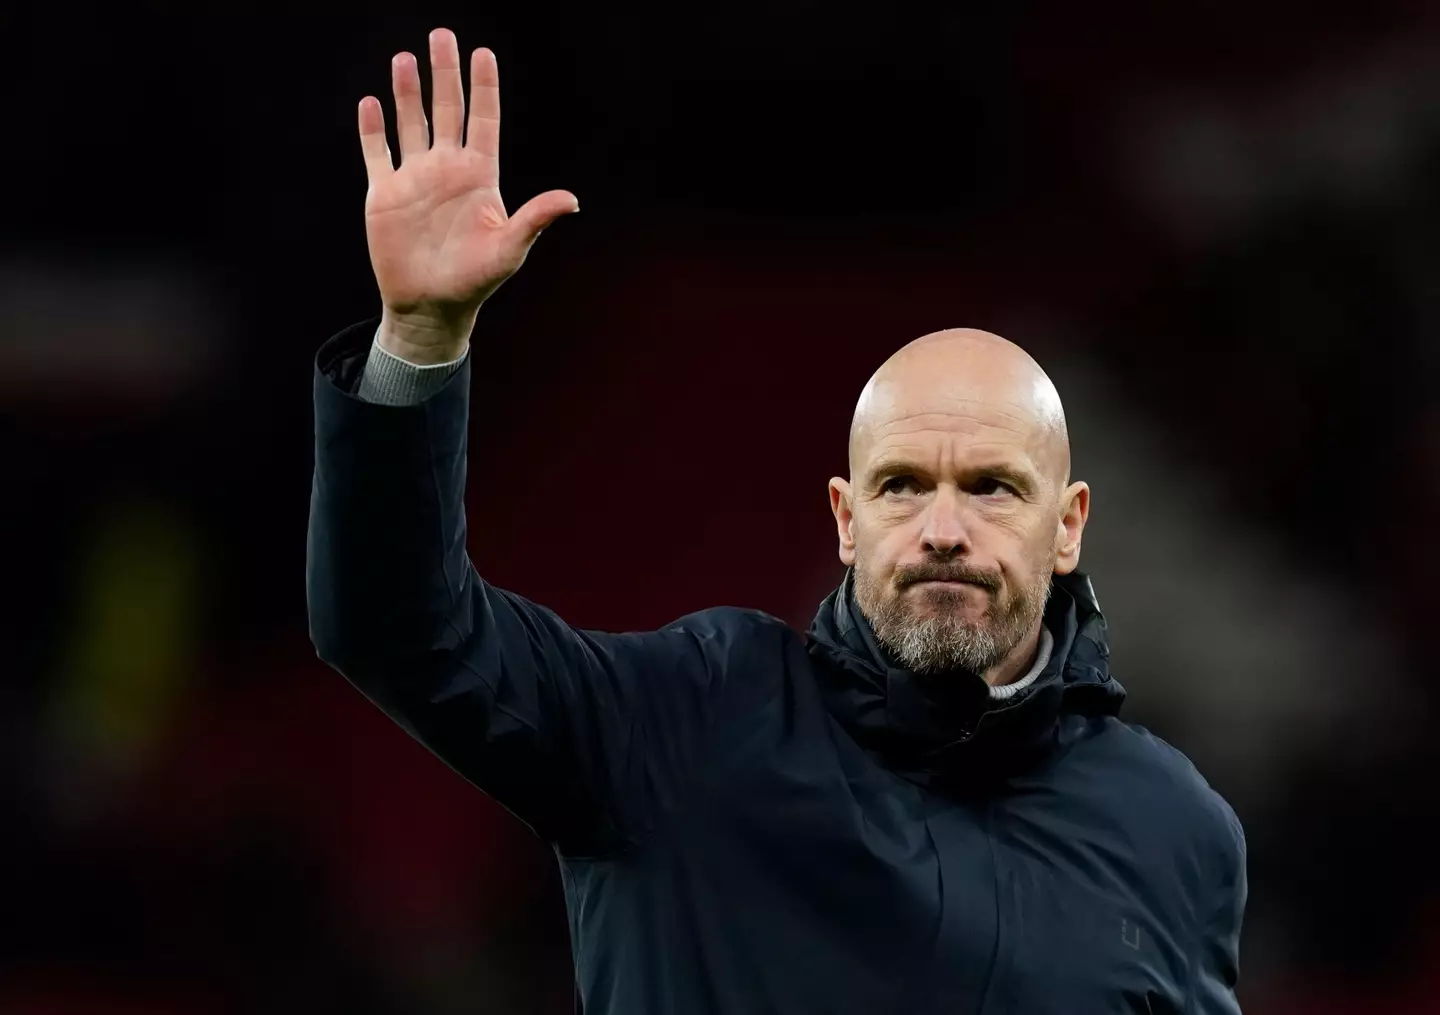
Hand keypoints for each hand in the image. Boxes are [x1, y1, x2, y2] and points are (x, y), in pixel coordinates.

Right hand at [358, 28, 578, 363]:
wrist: (431, 307)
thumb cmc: (475, 281)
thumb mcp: (510, 249)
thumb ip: (535, 219)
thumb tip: (572, 200)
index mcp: (479, 176)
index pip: (483, 121)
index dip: (483, 88)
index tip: (482, 53)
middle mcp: (447, 170)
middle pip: (447, 110)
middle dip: (444, 74)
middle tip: (442, 35)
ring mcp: (415, 179)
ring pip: (411, 123)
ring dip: (407, 92)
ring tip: (405, 58)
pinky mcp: (384, 194)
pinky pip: (377, 153)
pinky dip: (373, 130)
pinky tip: (371, 103)